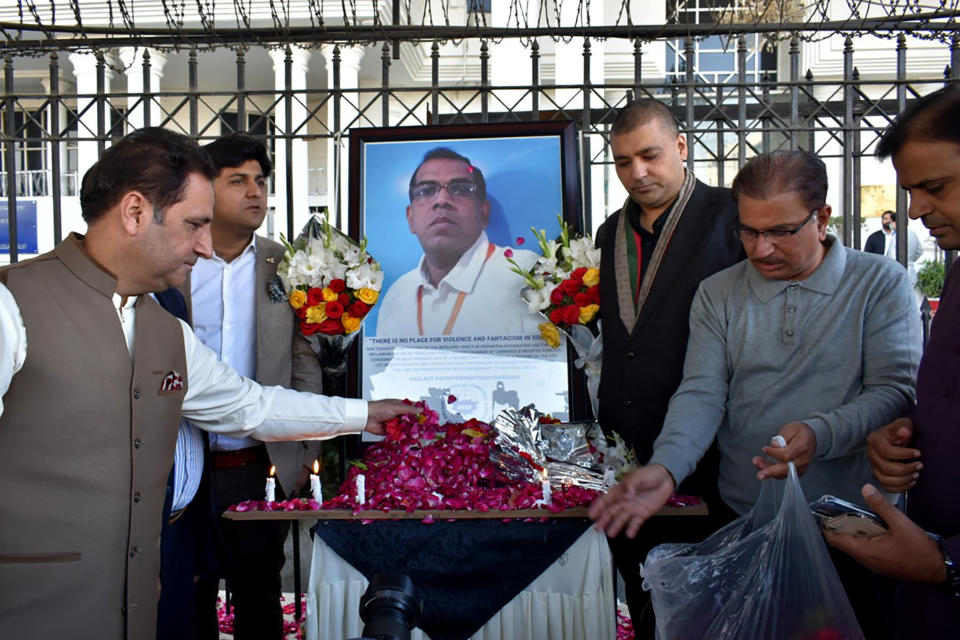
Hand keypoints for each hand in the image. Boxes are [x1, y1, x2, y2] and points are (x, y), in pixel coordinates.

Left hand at [364, 399, 419, 434]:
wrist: (367, 418)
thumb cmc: (380, 408)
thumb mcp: (397, 407)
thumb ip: (409, 409)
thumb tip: (421, 410)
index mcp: (400, 406)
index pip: (413, 408)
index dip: (420, 411)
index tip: (428, 416)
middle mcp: (399, 414)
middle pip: (411, 419)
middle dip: (416, 423)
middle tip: (424, 427)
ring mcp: (395, 422)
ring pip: (406, 427)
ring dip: (410, 430)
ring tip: (417, 433)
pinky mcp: (392, 431)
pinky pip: (399, 434)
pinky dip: (403, 435)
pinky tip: (408, 437)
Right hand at [587, 464, 675, 538]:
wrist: (666, 478)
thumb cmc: (650, 474)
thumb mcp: (639, 476)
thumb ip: (631, 485)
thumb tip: (627, 495)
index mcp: (621, 490)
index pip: (607, 500)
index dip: (598, 507)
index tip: (591, 515)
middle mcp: (625, 500)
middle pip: (611, 511)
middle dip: (604, 520)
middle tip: (597, 528)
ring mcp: (633, 508)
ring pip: (621, 519)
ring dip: (615, 526)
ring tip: (610, 534)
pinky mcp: (643, 513)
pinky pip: (636, 523)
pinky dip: (632, 529)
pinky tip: (629, 535)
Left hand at [753, 421, 815, 478]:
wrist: (810, 438)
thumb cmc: (799, 432)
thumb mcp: (791, 428)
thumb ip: (783, 436)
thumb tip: (774, 445)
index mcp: (803, 447)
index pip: (788, 454)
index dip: (774, 453)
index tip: (764, 448)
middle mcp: (803, 459)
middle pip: (786, 468)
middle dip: (770, 471)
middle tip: (759, 473)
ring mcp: (801, 467)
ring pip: (783, 473)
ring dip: (768, 471)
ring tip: (757, 463)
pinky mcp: (797, 472)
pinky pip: (784, 475)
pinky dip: (773, 472)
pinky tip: (764, 466)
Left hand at [825, 483, 945, 583]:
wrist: (937, 569)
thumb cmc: (919, 549)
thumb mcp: (900, 523)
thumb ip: (881, 506)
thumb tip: (865, 488)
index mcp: (865, 551)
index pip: (835, 540)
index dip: (826, 526)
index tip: (824, 513)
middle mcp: (865, 560)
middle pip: (843, 542)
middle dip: (840, 526)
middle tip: (840, 510)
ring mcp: (873, 564)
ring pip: (854, 546)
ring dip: (853, 532)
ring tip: (855, 516)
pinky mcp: (882, 565)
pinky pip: (865, 551)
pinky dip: (863, 539)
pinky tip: (872, 527)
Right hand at [867, 417, 921, 492]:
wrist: (899, 438)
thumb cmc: (902, 431)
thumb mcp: (904, 424)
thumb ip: (904, 427)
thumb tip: (904, 432)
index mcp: (875, 441)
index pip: (885, 451)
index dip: (903, 454)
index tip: (918, 453)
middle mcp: (871, 455)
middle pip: (884, 468)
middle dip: (905, 469)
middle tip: (920, 465)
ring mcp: (874, 467)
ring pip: (884, 480)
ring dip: (903, 480)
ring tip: (916, 474)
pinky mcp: (880, 476)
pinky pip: (887, 487)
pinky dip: (900, 488)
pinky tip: (911, 481)